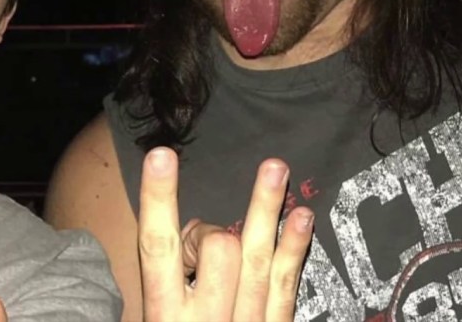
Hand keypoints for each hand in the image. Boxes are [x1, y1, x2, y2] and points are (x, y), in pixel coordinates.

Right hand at [138, 147, 313, 320]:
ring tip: (276, 167)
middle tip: (202, 248)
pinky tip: (304, 217)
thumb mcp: (159, 321)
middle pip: (218, 250)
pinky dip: (294, 248)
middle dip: (212, 233)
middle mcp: (206, 319)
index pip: (157, 246)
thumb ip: (167, 284)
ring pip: (259, 258)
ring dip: (267, 207)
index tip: (161, 156)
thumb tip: (187, 238)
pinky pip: (285, 285)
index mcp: (165, 314)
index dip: (159, 199)